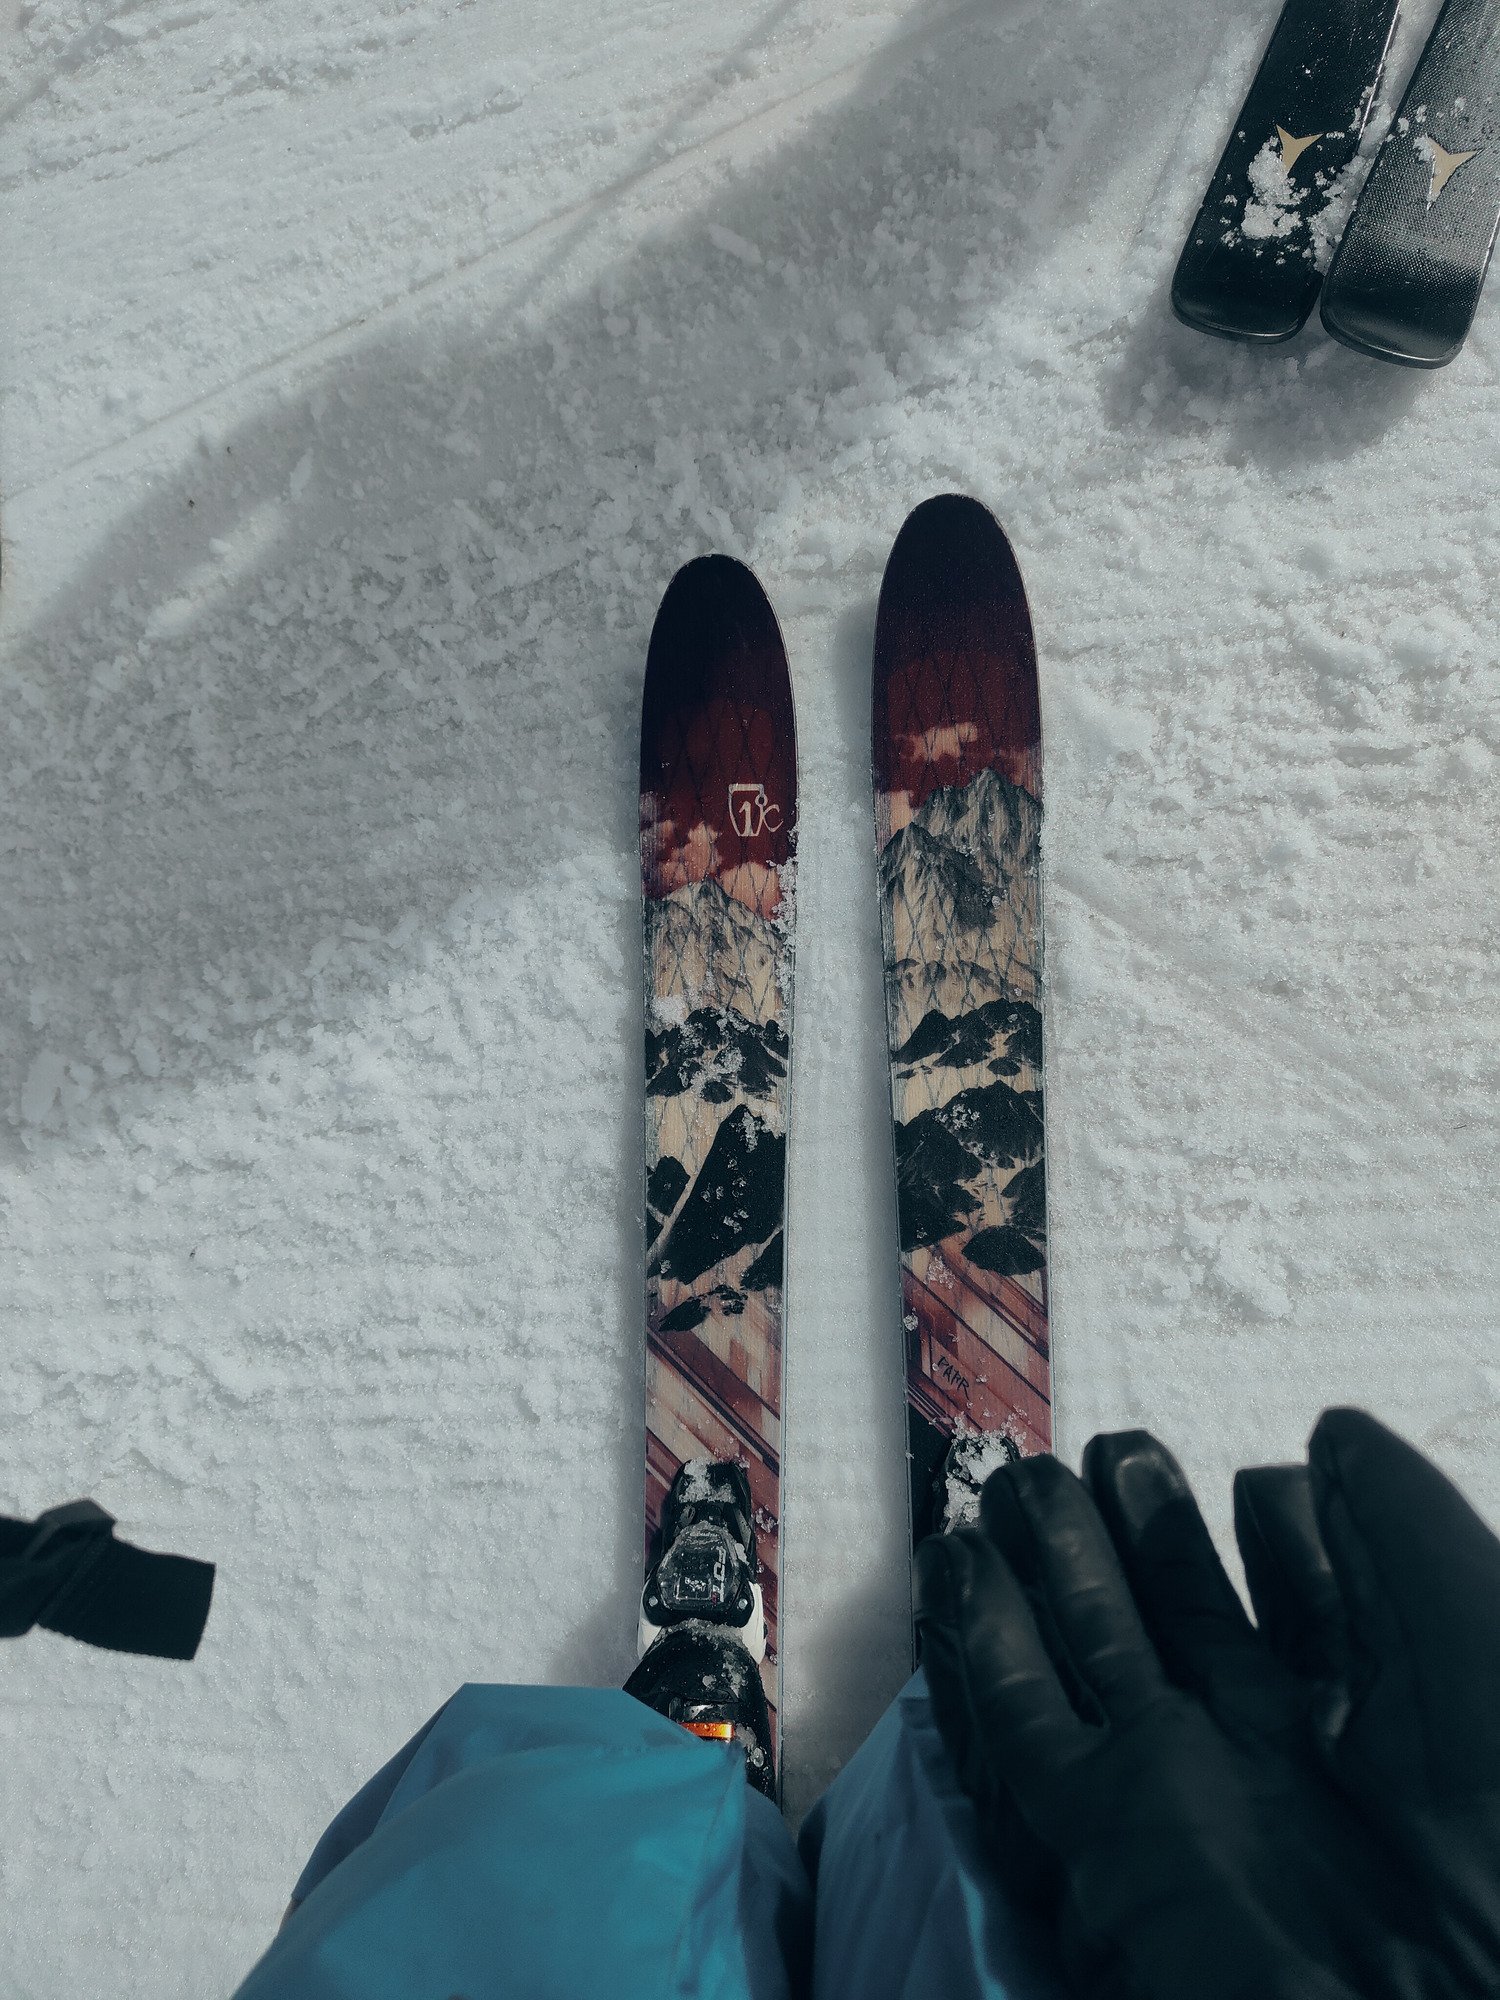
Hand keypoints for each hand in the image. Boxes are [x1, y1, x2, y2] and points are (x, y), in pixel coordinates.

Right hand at [915, 1448, 1441, 1999]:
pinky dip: (986, 1636)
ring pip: (1097, 1641)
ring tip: (1026, 1481)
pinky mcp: (1105, 1826)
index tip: (1268, 1479)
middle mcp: (1268, 1740)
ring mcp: (1181, 1777)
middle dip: (1145, 1522)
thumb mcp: (1475, 1637)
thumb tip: (1330, 1433)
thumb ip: (1404, 1524)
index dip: (1280, 1524)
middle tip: (1108, 1446)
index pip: (1304, 1589)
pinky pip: (1028, 1716)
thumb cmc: (1492, 1835)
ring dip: (1055, 1557)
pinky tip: (965, 1561)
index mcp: (1372, 1707)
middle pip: (1187, 1604)